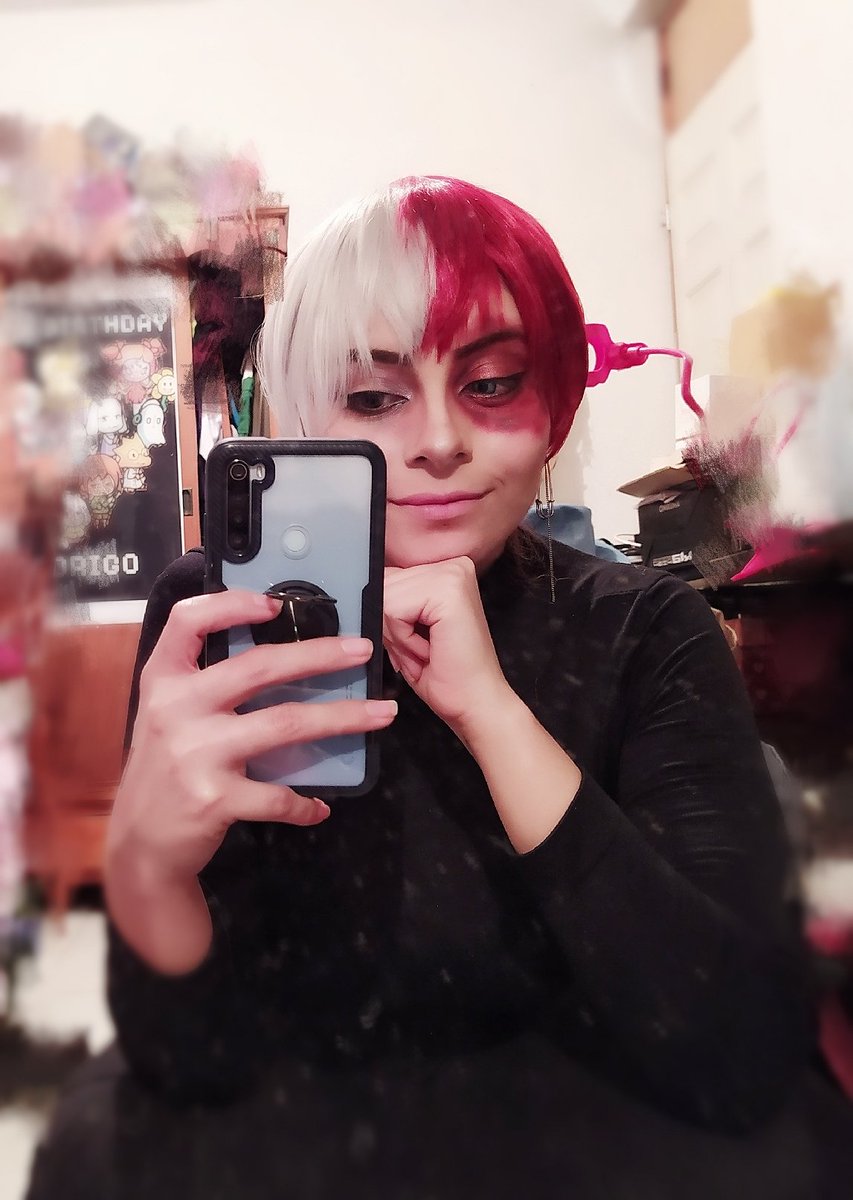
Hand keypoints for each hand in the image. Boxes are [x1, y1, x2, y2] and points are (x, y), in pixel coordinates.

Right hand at [107, 588, 397, 888]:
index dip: (232, 604)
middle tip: (363, 650)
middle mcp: (176, 708)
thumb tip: (281, 654)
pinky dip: (304, 802)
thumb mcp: (167, 715)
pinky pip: (278, 795)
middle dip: (320, 654)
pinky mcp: (214, 798)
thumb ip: (204, 682)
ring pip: (286, 723)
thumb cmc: (166, 769)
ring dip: (342, 717)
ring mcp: (196, 753)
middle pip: (260, 666)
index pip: (188, 621)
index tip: (275, 603)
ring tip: (382, 714)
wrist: (140, 844)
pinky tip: (319, 806)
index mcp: (163, 680)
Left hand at [382, 557, 514, 738]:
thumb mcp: (408, 628)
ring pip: (385, 598)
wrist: (475, 705)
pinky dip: (403, 639)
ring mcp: (452, 574)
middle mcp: (453, 566)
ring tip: (427, 651)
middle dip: (392, 628)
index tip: (418, 642)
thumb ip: (391, 600)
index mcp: (446, 571)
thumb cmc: (447, 676)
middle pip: (383, 586)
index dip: (390, 619)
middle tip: (424, 650)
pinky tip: (429, 650)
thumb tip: (363, 588)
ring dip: (398, 636)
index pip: (387, 578)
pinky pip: (393, 610)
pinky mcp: (448, 590)